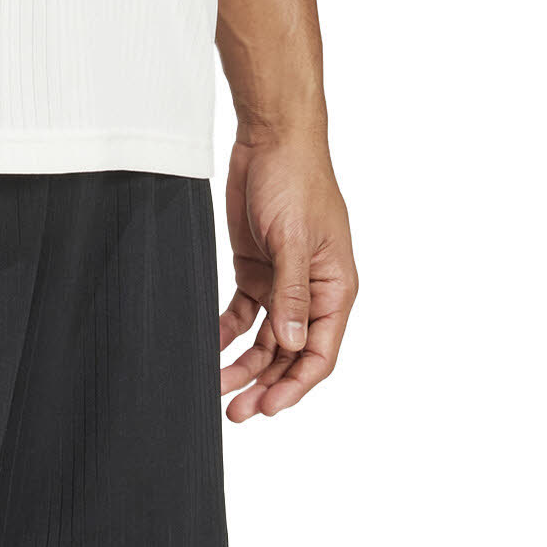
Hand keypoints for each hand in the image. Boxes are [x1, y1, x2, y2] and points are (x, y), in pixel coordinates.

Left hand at [218, 132, 354, 417]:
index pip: (319, 352)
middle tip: (236, 410)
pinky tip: (211, 344)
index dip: (296, 385)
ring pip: (266, 338)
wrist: (270, 136)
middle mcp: (312, 291)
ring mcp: (283, 280)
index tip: (268, 407)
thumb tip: (292, 346)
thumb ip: (292, 293)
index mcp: (335, 288)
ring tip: (219, 387)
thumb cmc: (296, 179)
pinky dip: (229, 330)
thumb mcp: (293, 238)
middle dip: (266, 383)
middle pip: (291, 353)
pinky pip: (244, 310)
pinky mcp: (257, 266)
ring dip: (245, 364)